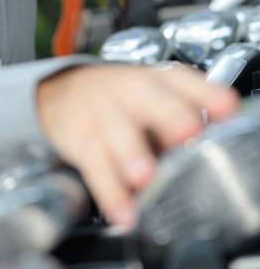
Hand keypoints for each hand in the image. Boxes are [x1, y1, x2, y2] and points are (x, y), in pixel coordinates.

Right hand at [36, 63, 238, 228]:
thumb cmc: (121, 100)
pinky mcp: (81, 140)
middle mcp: (130, 90)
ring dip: (131, 153)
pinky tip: (123, 211)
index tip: (225, 108)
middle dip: (168, 115)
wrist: (65, 93)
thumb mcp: (155, 96)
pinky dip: (109, 192)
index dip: (206, 93)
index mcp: (157, 79)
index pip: (184, 80)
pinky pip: (95, 166)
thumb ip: (188, 116)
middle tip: (185, 132)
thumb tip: (220, 141)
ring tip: (144, 177)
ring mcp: (103, 112)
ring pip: (116, 131)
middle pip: (148, 97)